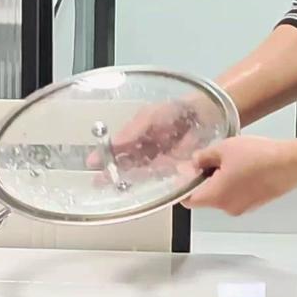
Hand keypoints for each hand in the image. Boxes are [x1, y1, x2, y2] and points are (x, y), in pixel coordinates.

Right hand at [88, 98, 221, 173]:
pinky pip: (157, 177)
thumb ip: (132, 130)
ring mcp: (158, 160)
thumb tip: (114, 143)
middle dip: (111, 172)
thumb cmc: (175, 110)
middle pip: (125, 163)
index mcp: (137, 134)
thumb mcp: (149, 116)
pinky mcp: (173, 169)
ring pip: (138, 172)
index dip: (105, 156)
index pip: (117, 148)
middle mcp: (145, 149)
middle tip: (98, 181)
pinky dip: (148, 180)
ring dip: (126, 179)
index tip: (92, 164)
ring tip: (112, 185)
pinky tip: (136, 184)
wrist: (203, 114)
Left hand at [182, 136, 296, 215]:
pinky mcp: (256, 204)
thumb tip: (193, 162)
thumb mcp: (223, 149)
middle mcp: (227, 208)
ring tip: (234, 160)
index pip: (188, 200)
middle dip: (206, 179)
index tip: (186, 173)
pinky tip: (247, 166)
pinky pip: (239, 195)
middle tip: (213, 158)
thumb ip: (202, 157)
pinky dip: (238, 183)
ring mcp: (244, 208)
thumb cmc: (257, 158)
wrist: (290, 164)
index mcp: (214, 197)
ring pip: (223, 195)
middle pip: (206, 197)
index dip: (184, 186)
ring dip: (223, 180)